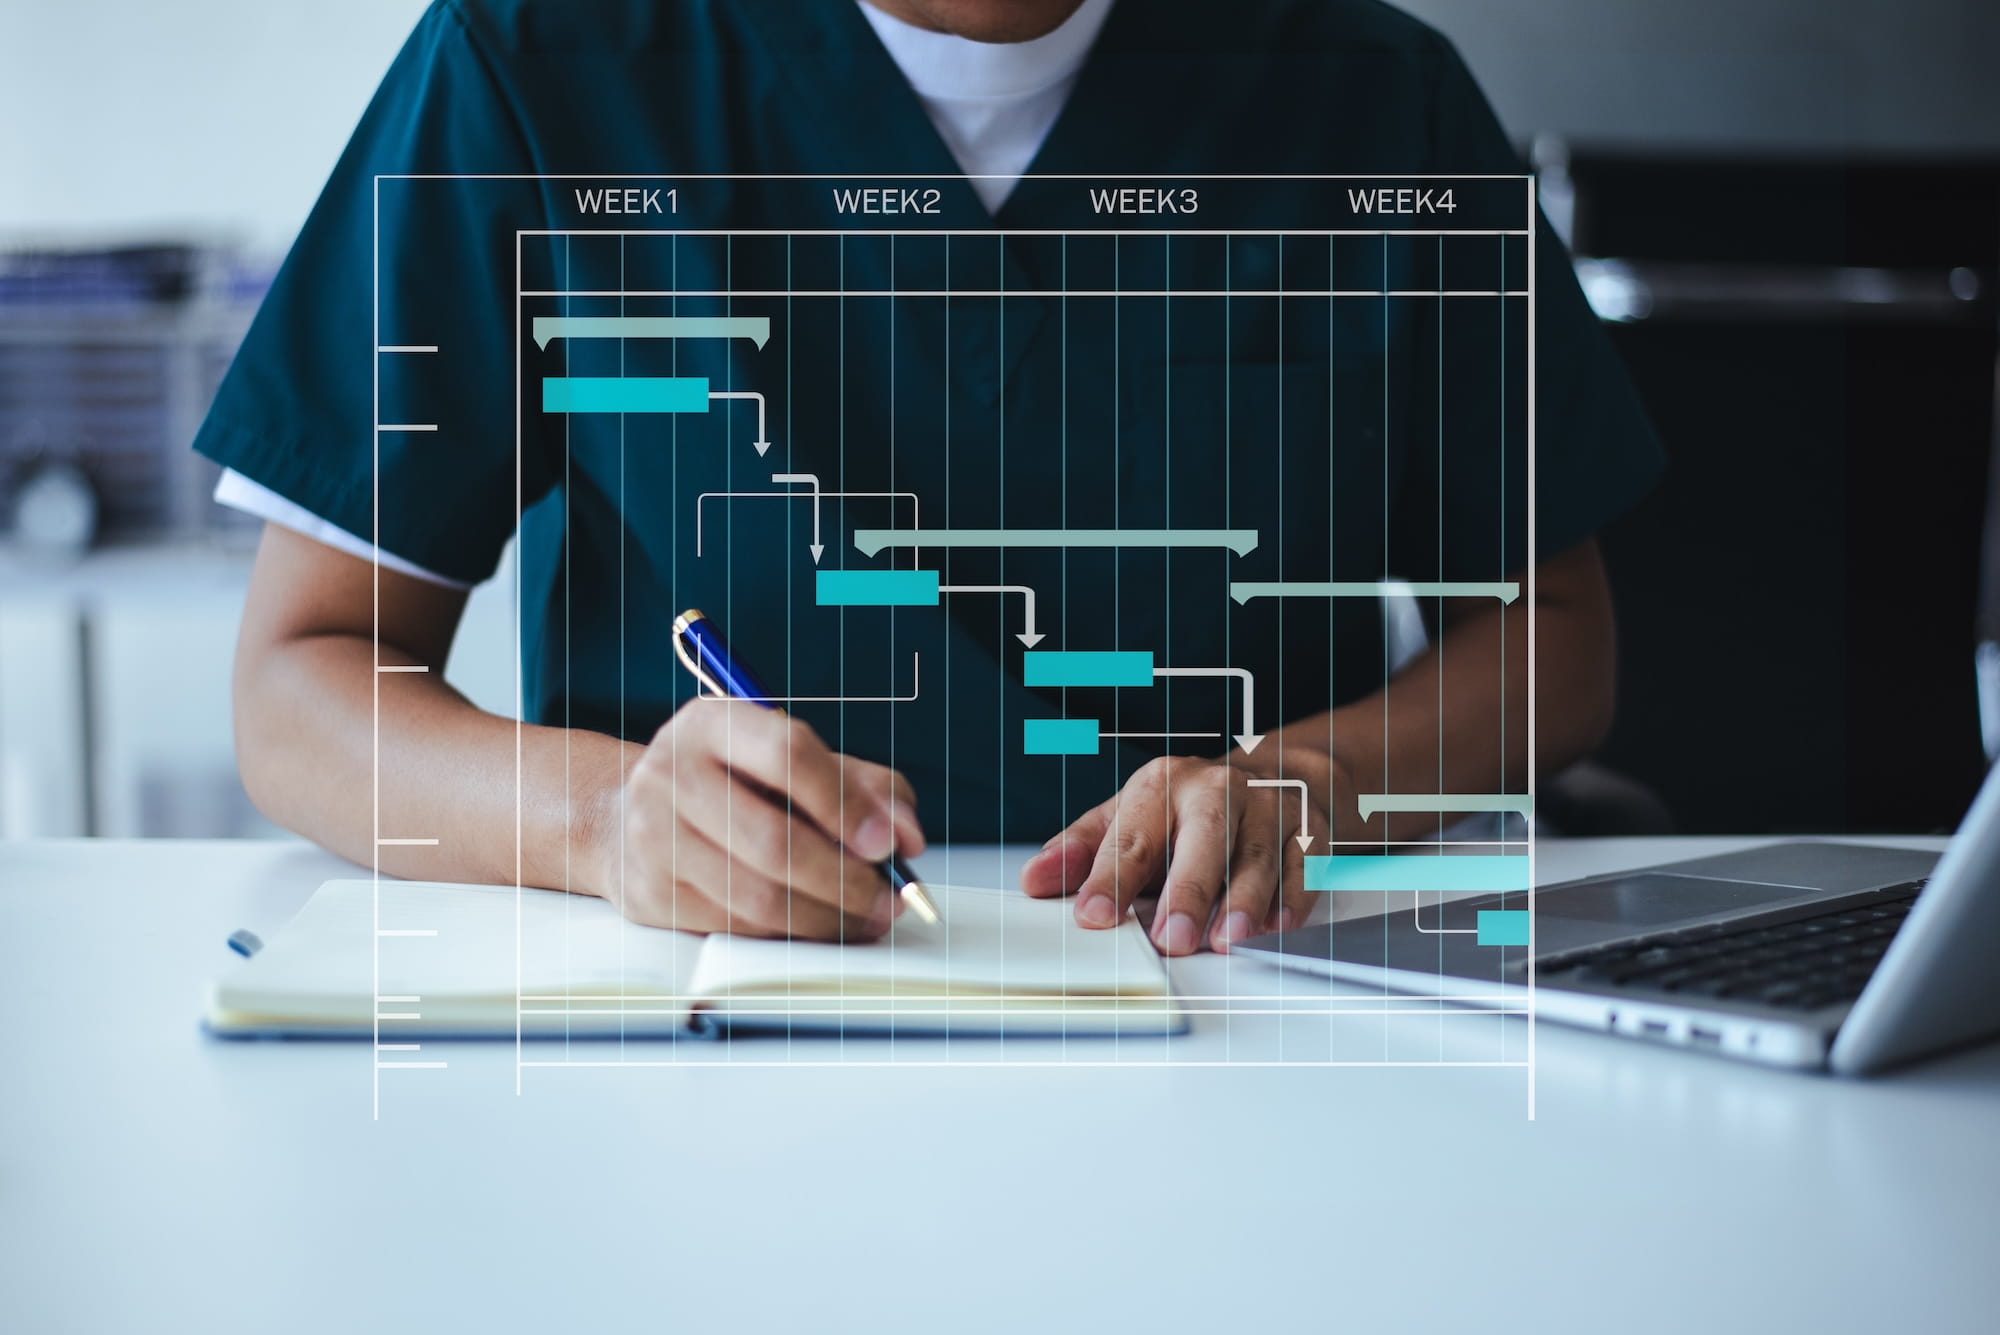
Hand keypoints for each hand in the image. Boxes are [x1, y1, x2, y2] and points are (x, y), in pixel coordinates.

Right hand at [595, 700, 924, 938]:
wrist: (630, 818)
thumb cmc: (730, 785)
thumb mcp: (792, 761)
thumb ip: (863, 786)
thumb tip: (907, 835)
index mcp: (711, 724)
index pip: (786, 754)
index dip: (846, 803)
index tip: (888, 844)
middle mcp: (671, 773)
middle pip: (774, 841)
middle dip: (846, 880)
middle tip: (889, 900)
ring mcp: (653, 837)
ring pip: (758, 897)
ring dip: (826, 919)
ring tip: (865, 920)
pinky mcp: (649, 894)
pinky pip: (736, 928)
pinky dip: (789, 936)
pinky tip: (817, 927)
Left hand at [1019, 751, 1341, 954]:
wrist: (1276, 773)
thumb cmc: (1189, 809)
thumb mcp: (1129, 815)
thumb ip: (1083, 850)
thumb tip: (1033, 880)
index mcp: (1162, 784)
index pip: (1132, 835)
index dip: (1110, 878)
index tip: (1094, 915)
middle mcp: (1217, 790)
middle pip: (1204, 838)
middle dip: (1188, 890)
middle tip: (1170, 939)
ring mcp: (1267, 808)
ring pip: (1258, 855)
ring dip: (1243, 901)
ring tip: (1225, 941)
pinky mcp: (1309, 831)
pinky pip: (1303, 866)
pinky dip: (1292, 899)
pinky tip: (1276, 929)